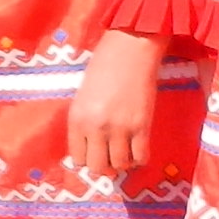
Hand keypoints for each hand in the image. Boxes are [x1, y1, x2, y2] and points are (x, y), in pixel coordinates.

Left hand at [64, 28, 167, 190]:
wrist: (129, 51)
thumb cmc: (103, 68)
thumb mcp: (83, 97)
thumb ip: (84, 123)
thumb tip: (91, 149)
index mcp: (76, 119)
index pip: (77, 158)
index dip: (87, 159)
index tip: (95, 154)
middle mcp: (95, 127)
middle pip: (97, 168)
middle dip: (104, 168)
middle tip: (111, 159)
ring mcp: (119, 128)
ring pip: (120, 165)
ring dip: (123, 162)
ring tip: (125, 151)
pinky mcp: (142, 126)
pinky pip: (141, 157)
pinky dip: (140, 158)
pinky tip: (139, 149)